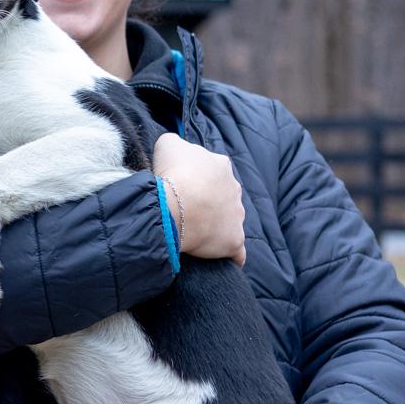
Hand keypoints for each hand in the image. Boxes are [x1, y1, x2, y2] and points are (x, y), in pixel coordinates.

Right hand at [152, 133, 245, 265]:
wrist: (176, 206)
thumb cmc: (172, 174)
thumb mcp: (167, 145)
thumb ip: (175, 144)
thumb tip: (177, 150)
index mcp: (220, 165)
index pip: (212, 170)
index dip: (195, 179)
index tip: (181, 188)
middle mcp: (235, 189)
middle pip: (223, 196)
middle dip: (210, 202)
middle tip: (187, 210)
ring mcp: (237, 216)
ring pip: (230, 221)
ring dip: (217, 227)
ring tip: (197, 234)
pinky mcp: (234, 241)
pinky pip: (237, 252)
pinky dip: (231, 255)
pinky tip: (221, 259)